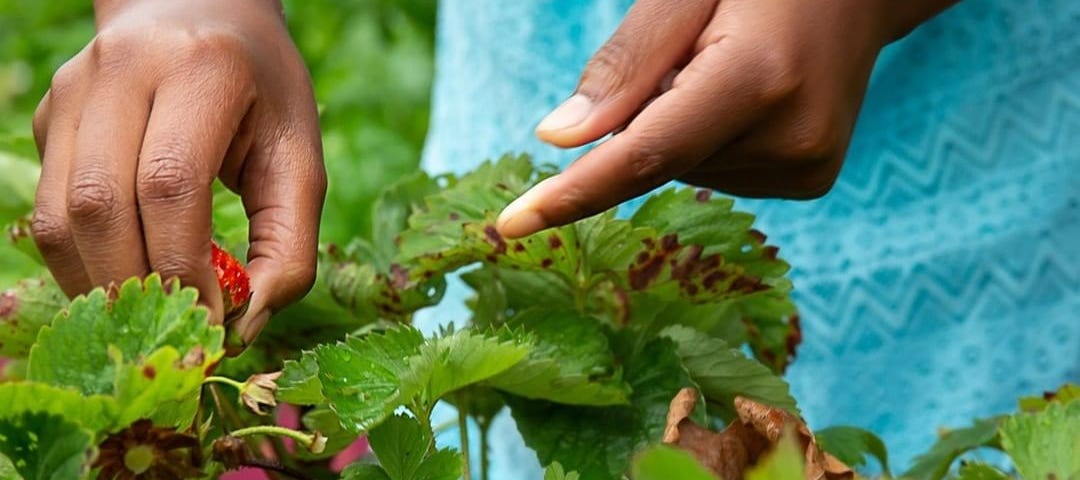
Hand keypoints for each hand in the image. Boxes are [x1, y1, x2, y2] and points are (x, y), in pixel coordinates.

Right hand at [30, 0, 325, 347]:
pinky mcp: (47, 117)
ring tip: (150, 319)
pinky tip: (125, 280)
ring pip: (60, 217)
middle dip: (139, 287)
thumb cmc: (261, 95)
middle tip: (177, 332)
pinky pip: (48, 212)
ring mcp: (73, 91)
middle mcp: (123, 70)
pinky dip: (82, 264)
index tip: (213, 324)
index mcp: (202, 69)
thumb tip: (243, 331)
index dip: (184, 266)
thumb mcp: (299, 157)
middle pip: (103, 205)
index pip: (171, 183)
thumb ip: (289, 244)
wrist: (197, 14)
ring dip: (101, 286)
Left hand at [496, 0, 956, 237]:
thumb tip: (557, 140)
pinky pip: (717, 172)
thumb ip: (625, 65)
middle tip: (698, 51)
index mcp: (758, 77)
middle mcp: (791, 136)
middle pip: (659, 158)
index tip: (508, 228)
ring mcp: (807, 166)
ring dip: (682, 124)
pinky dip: (710, 140)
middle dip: (647, 114)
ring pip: (685, 168)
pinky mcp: (811, 179)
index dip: (571, 193)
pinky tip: (748, 95)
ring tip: (732, 66)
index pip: (643, 155)